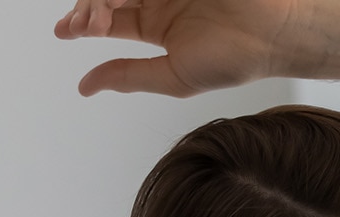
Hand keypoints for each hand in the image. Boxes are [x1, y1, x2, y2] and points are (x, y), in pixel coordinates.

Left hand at [54, 0, 299, 96]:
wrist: (273, 32)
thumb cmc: (235, 59)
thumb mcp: (172, 77)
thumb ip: (129, 77)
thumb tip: (87, 86)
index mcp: (159, 25)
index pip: (109, 17)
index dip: (82, 21)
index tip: (66, 30)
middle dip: (88, 8)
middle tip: (88, 24)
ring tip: (103, 13)